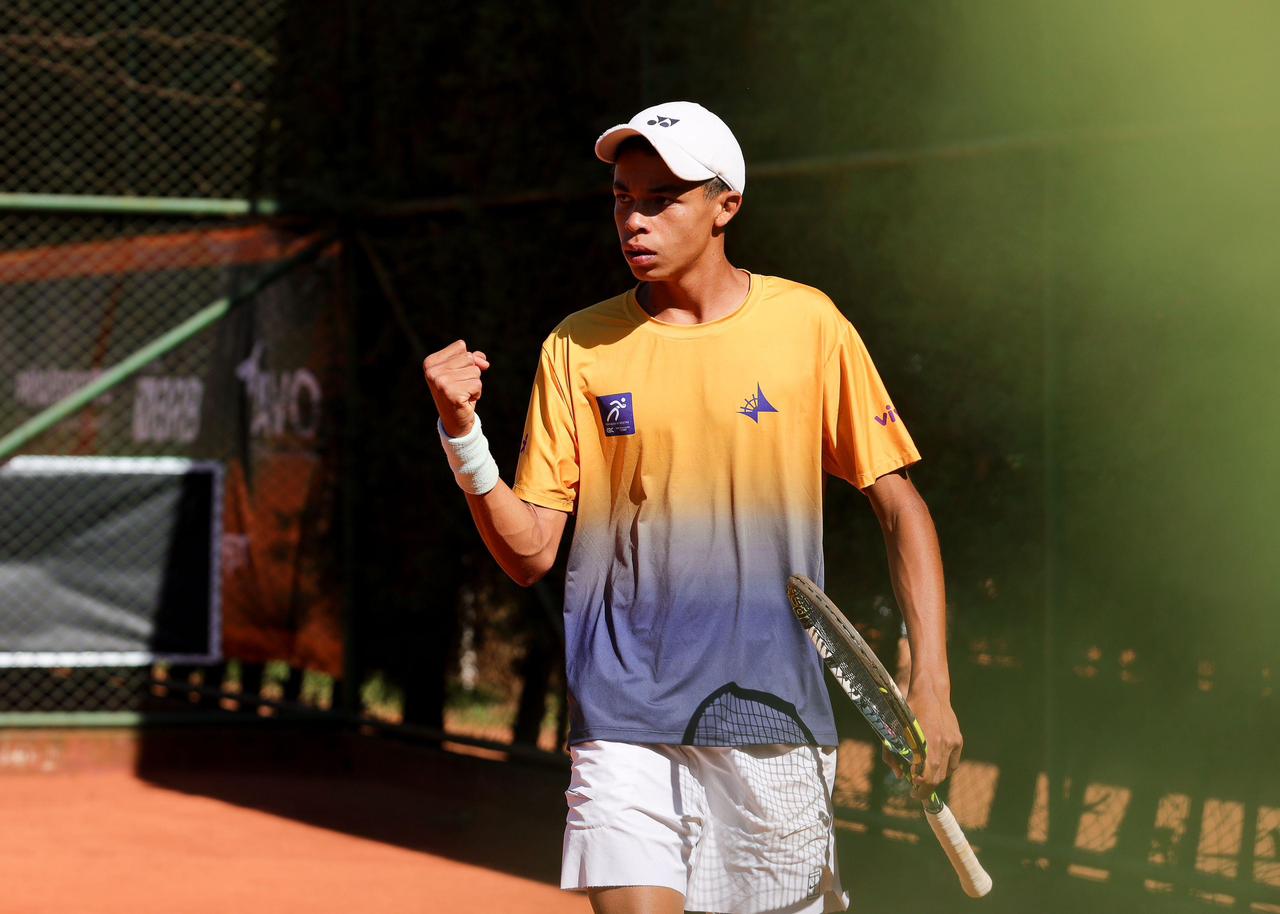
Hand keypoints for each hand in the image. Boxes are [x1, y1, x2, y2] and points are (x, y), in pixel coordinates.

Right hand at [423, 340, 489, 436]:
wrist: (455, 420)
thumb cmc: (459, 392)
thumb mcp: (463, 371)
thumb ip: (474, 359)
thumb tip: (484, 363)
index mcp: (430, 362)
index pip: (461, 346)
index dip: (466, 361)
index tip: (456, 376)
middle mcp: (432, 371)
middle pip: (469, 357)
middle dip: (471, 373)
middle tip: (460, 387)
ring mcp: (440, 383)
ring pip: (475, 371)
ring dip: (474, 384)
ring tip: (463, 394)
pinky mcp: (452, 394)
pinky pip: (477, 384)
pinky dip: (476, 393)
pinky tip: (465, 401)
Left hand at [903, 680, 962, 799]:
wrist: (929, 691)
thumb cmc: (906, 709)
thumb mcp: (893, 730)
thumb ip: (891, 754)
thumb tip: (899, 776)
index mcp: (928, 743)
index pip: (928, 777)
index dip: (921, 788)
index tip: (912, 791)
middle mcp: (944, 744)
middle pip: (938, 778)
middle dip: (927, 787)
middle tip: (916, 790)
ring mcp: (953, 742)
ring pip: (947, 772)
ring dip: (936, 779)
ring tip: (924, 779)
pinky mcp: (958, 739)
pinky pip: (953, 762)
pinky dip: (945, 769)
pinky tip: (936, 769)